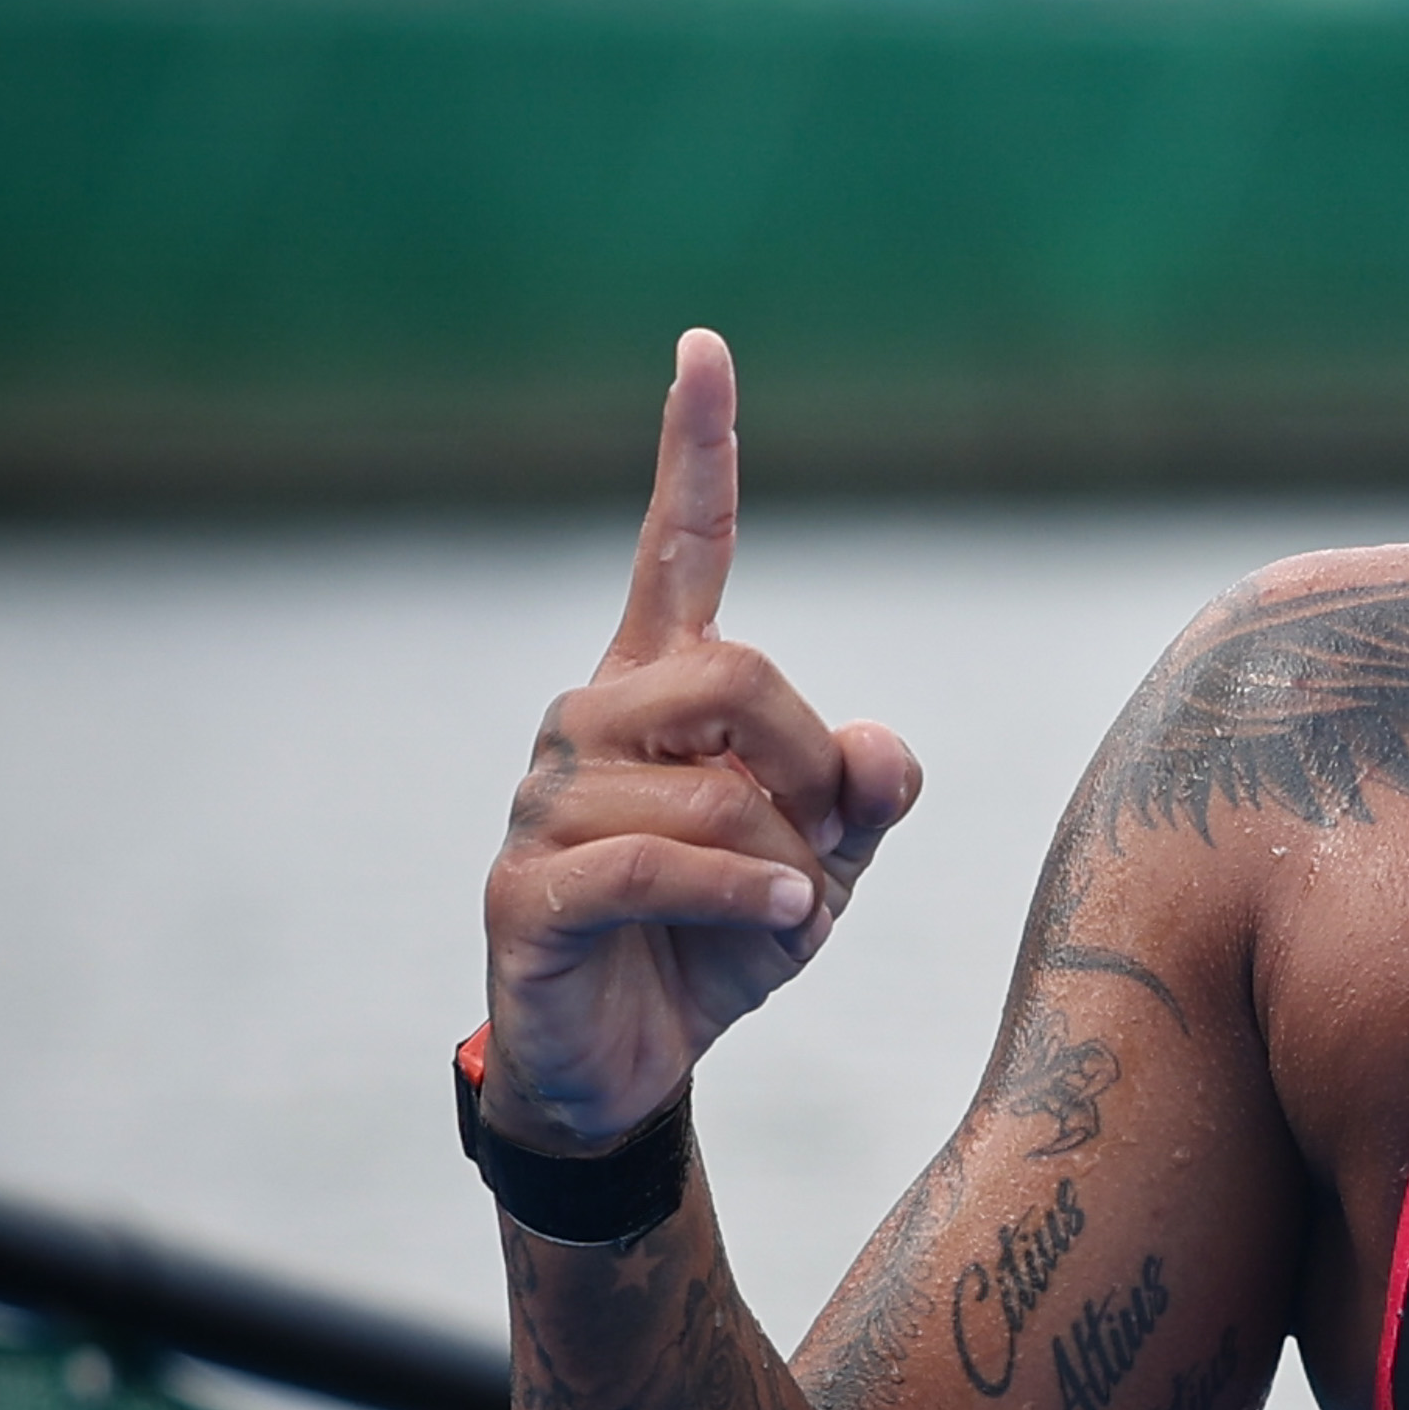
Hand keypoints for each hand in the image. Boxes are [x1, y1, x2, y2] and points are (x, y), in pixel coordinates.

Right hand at [480, 333, 919, 1151]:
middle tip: (824, 848)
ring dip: (785, 859)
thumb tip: (882, 749)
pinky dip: (742, 892)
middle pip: (742, 674)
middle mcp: (590, 720)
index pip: (680, 548)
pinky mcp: (526, 889)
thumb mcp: (830, 856)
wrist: (632, 1065)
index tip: (703, 345)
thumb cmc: (722, 936)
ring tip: (775, 910)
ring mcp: (546, 800)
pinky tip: (778, 918)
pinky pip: (657, 860)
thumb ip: (868, 789)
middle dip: (816, 767)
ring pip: (711, 784)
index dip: (695, 448)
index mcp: (659, 690)